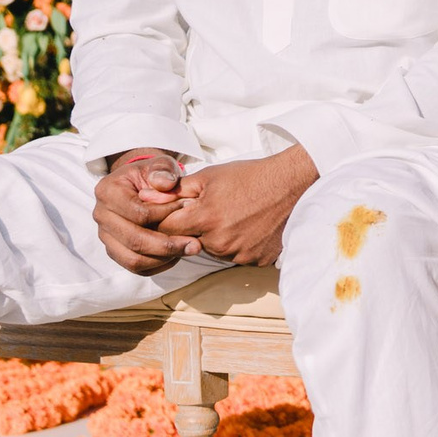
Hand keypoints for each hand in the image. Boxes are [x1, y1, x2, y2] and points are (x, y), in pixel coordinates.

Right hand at [94, 149, 192, 275]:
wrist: (142, 185)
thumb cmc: (153, 175)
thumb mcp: (160, 165)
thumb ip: (163, 170)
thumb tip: (165, 184)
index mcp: (108, 191)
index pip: (139, 213)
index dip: (166, 215)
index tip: (191, 210)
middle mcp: (102, 216)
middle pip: (134, 240)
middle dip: (168, 245)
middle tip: (195, 244)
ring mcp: (106, 236)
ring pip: (133, 260)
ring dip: (163, 259)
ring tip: (188, 250)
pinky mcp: (115, 250)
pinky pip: (136, 267)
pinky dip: (158, 266)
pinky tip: (177, 256)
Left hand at [153, 147, 318, 268]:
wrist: (292, 184)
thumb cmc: (250, 176)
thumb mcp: (210, 176)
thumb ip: (175, 191)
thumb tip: (145, 198)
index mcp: (205, 218)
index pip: (168, 229)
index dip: (167, 221)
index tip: (173, 214)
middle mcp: (220, 241)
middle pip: (190, 243)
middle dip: (193, 230)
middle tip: (212, 211)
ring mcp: (240, 253)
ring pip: (214, 252)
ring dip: (216, 239)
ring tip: (233, 218)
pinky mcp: (256, 260)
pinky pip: (237, 257)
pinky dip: (238, 246)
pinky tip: (249, 228)